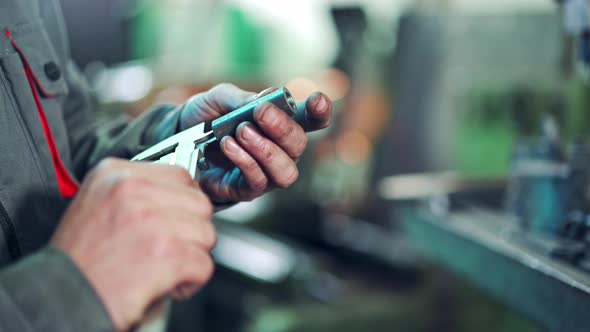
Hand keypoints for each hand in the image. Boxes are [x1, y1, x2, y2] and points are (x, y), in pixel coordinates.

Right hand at [51, 158, 215, 330]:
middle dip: (192, 231)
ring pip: (207, 234)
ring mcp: (151, 220)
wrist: (59, 298)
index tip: (177, 221)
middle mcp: (133, 190)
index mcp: (115, 174)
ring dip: (192, 257)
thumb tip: (178, 195)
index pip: (180, 176)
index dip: (184, 204)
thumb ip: (137, 193)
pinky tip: (167, 285)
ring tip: (163, 268)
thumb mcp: (97, 204)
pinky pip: (205, 265)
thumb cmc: (78, 261)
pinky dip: (192, 282)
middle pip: (199, 204)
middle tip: (169, 250)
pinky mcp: (167, 253)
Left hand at [179, 83, 331, 202]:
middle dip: (283, 128)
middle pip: (299, 145)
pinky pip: (258, 181)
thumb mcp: (219, 98)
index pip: (311, 120)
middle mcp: (279, 150)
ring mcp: (266, 172)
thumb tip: (266, 100)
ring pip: (286, 171)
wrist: (177, 140)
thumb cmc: (206, 118)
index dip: (320, 112)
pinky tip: (229, 145)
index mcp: (280, 123)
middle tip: (261, 113)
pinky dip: (245, 161)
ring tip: (242, 132)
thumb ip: (242, 98)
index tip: (317, 101)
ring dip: (267, 150)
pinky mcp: (247, 190)